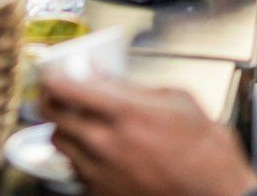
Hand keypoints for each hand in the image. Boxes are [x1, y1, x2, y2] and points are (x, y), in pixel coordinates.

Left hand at [40, 75, 256, 195]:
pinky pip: (75, 169)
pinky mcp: (103, 193)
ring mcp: (101, 171)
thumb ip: (133, 86)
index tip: (51, 73)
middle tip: (57, 94)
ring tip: (81, 123)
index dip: (51, 76)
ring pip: (59, 142)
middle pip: (51, 115)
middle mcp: (106, 142)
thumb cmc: (206, 150)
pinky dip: (80, 157)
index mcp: (124, 112)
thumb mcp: (177, 101)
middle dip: (50, 100)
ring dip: (64, 128)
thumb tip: (102, 74)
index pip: (63, 88)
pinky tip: (97, 152)